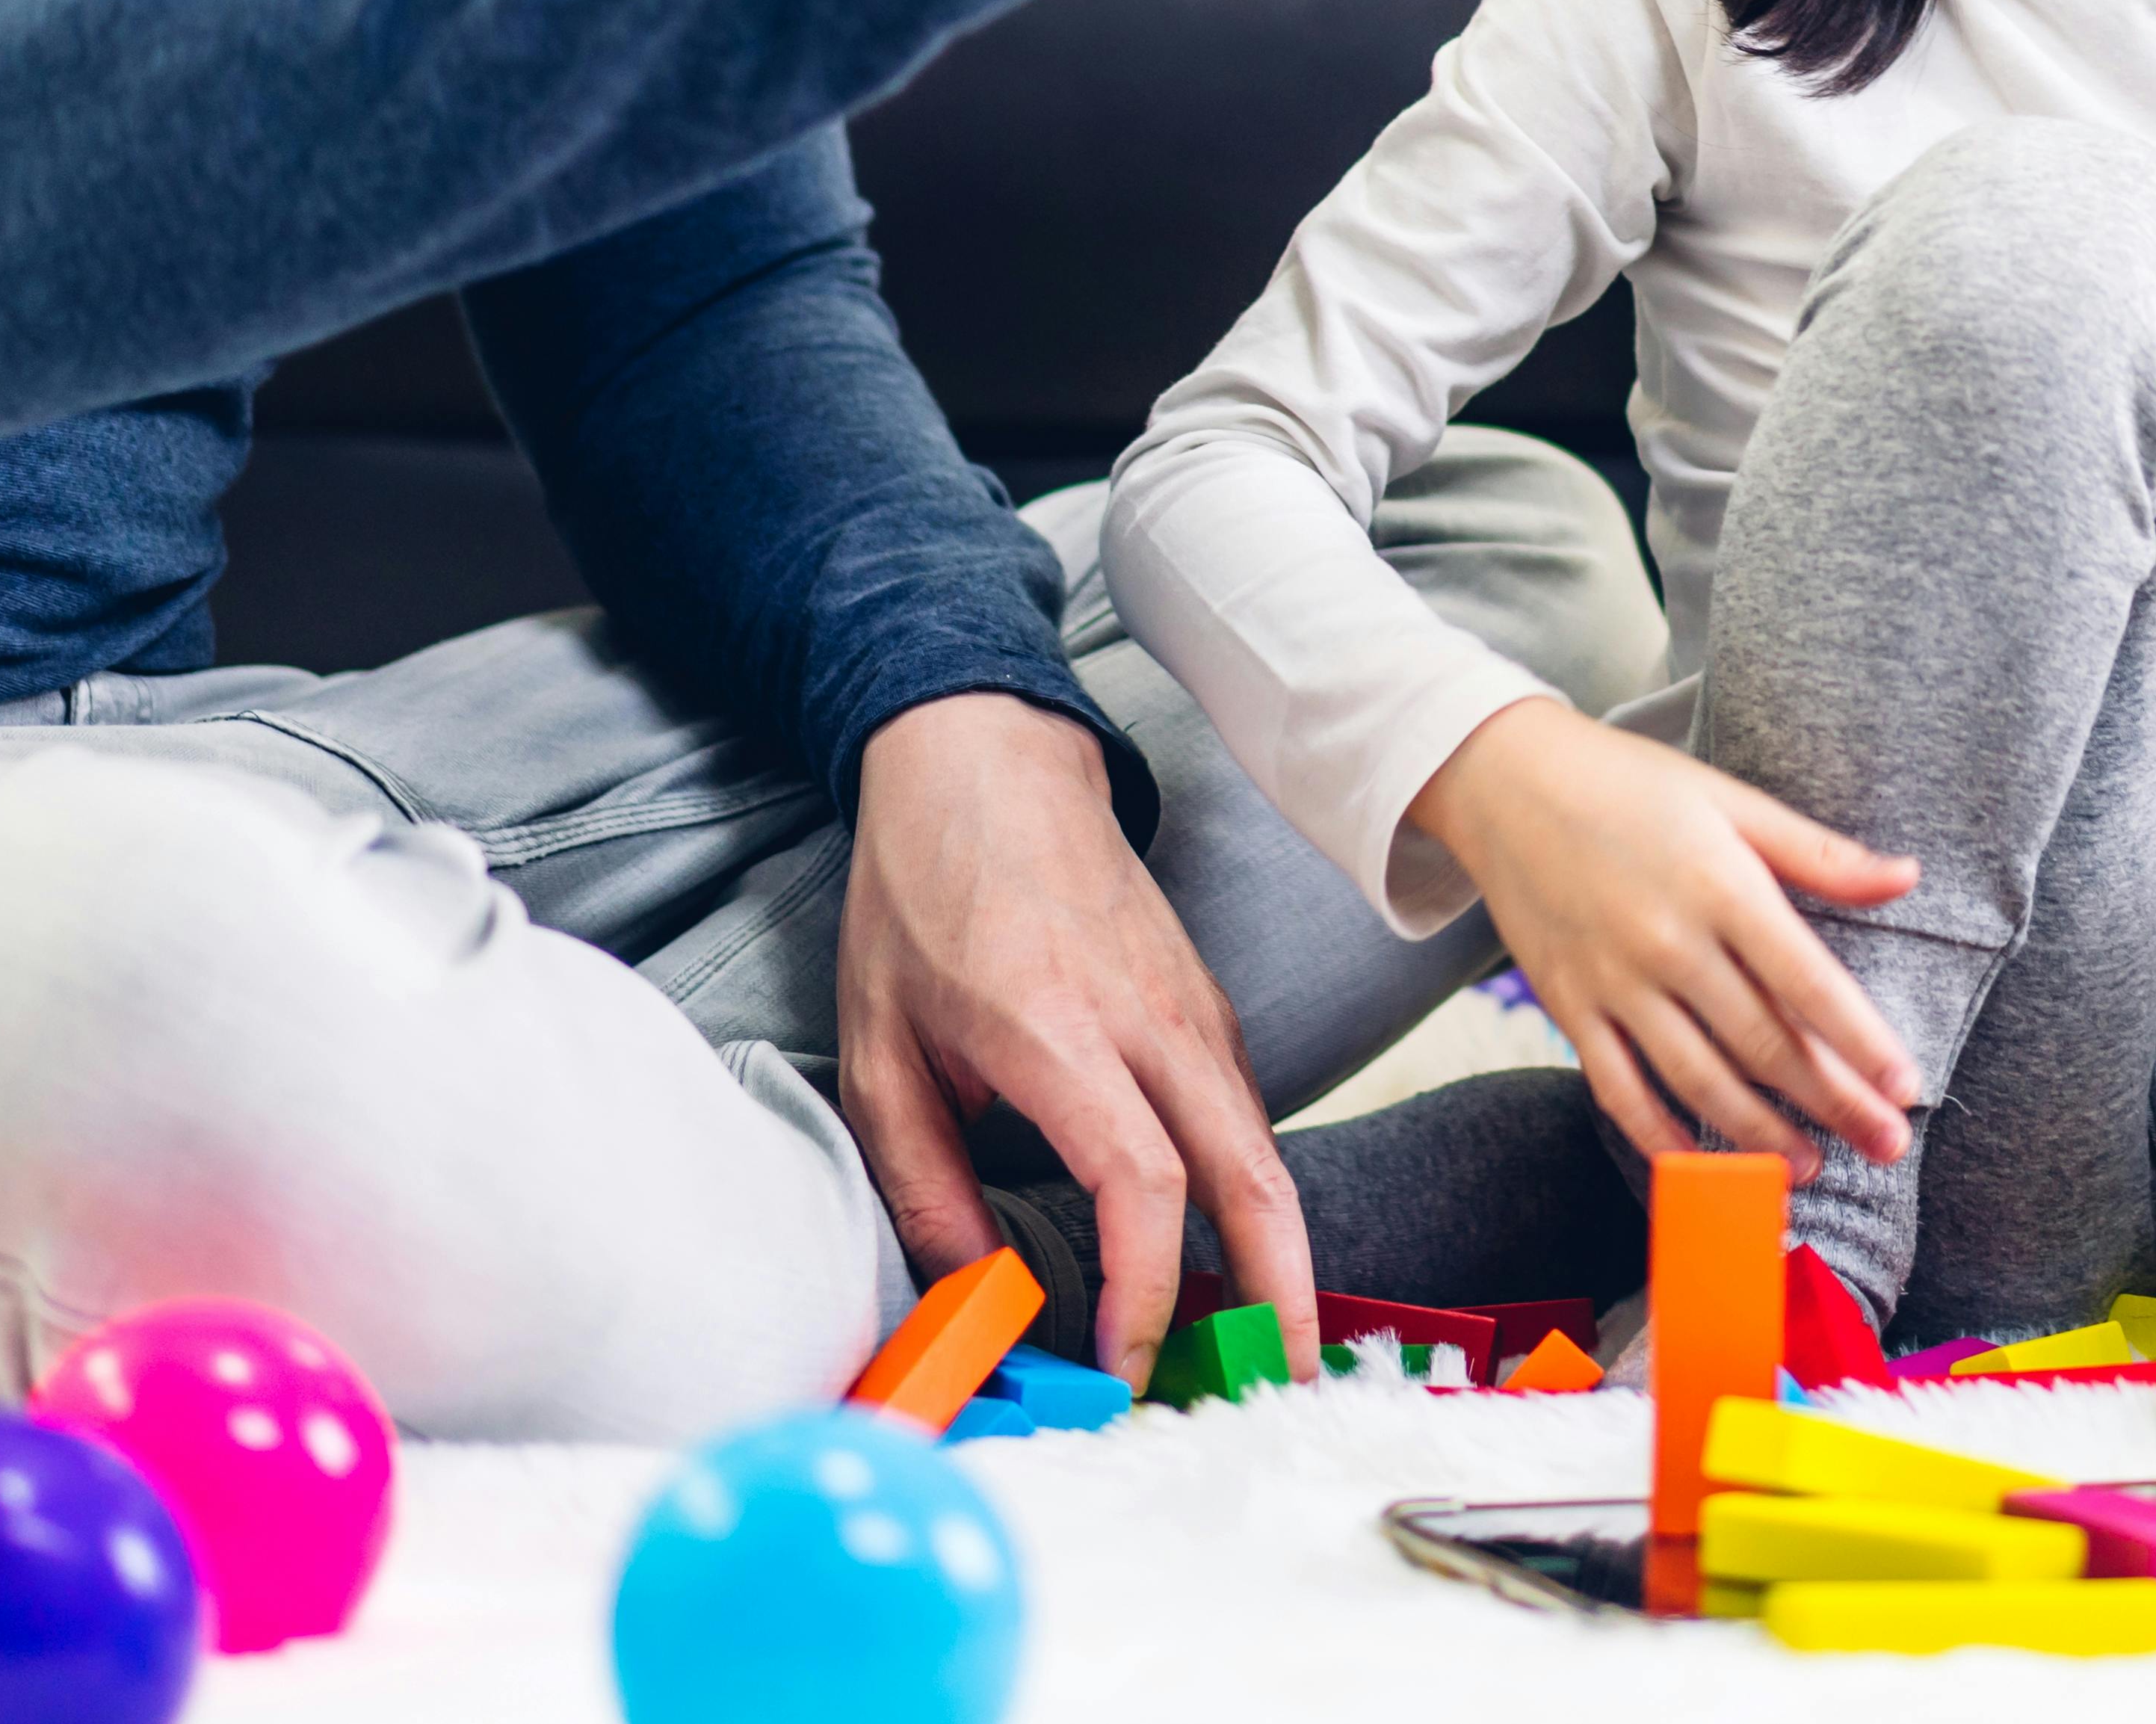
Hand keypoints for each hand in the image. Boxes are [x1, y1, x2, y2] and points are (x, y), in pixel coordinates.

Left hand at [836, 693, 1305, 1383]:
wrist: (988, 766)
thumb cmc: (922, 906)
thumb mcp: (878, 1051)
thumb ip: (925, 1184)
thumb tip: (980, 1296)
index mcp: (1058, 1030)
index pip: (1142, 1179)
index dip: (1148, 1287)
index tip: (1126, 1368)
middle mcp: (1151, 1022)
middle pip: (1250, 1176)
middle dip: (1275, 1295)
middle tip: (1275, 1389)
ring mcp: (1195, 1011)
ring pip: (1264, 1151)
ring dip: (1276, 1258)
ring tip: (1262, 1356)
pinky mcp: (1209, 1011)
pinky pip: (1247, 1120)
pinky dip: (1255, 1202)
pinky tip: (1234, 1266)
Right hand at [1410, 699, 1921, 1172]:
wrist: (1505, 781)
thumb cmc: (1630, 784)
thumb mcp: (1731, 800)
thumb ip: (1819, 852)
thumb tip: (1907, 876)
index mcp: (1719, 884)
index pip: (1807, 981)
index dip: (1862, 1042)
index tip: (1907, 1088)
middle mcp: (1668, 942)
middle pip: (1763, 1042)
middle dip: (1833, 1102)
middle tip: (1888, 1146)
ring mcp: (1614, 981)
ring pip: (1698, 1078)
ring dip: (1759, 1133)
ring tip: (1810, 1168)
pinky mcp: (1568, 1006)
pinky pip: (1618, 1088)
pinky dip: (1659, 1135)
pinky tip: (1700, 1164)